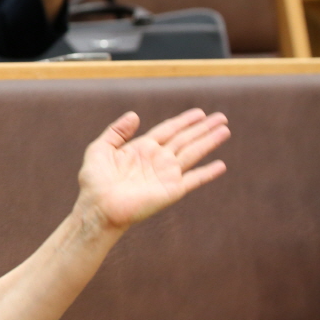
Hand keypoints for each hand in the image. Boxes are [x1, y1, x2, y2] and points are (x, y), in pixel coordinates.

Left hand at [76, 109, 229, 232]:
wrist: (98, 207)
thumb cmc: (94, 180)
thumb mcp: (100, 148)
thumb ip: (116, 131)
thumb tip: (135, 114)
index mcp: (141, 148)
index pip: (168, 130)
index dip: (184, 121)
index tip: (200, 112)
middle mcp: (157, 159)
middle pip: (185, 139)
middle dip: (203, 128)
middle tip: (221, 117)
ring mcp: (165, 175)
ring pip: (193, 153)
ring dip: (209, 142)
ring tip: (225, 131)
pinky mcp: (171, 191)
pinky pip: (194, 180)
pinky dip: (207, 173)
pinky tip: (221, 166)